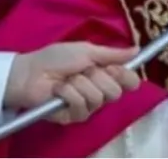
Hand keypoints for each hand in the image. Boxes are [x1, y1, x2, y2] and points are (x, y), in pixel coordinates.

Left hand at [4, 42, 141, 123]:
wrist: (30, 72)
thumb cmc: (56, 58)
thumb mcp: (86, 50)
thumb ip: (112, 54)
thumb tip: (137, 50)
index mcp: (105, 74)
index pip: (129, 82)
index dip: (126, 76)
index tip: (116, 69)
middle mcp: (99, 91)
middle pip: (116, 92)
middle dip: (98, 77)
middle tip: (83, 70)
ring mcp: (87, 106)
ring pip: (98, 99)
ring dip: (80, 84)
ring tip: (67, 79)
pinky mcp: (74, 117)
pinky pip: (81, 107)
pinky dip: (69, 94)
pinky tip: (59, 91)